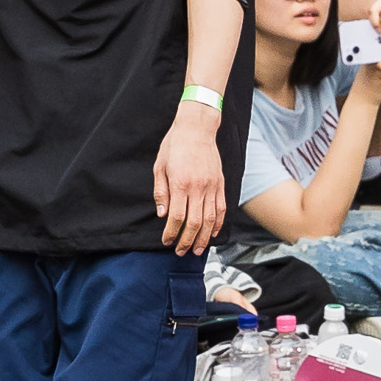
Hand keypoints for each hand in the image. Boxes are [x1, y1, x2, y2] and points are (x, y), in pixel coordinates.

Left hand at [154, 109, 225, 254]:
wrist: (197, 128)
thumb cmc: (175, 145)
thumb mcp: (159, 166)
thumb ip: (161, 192)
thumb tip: (162, 215)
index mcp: (180, 183)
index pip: (176, 217)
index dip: (171, 233)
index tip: (166, 242)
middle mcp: (198, 187)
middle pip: (194, 223)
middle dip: (187, 241)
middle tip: (181, 252)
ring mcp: (211, 186)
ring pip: (210, 219)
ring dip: (203, 238)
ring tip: (197, 250)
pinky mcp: (220, 183)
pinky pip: (221, 208)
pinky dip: (218, 224)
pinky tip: (213, 234)